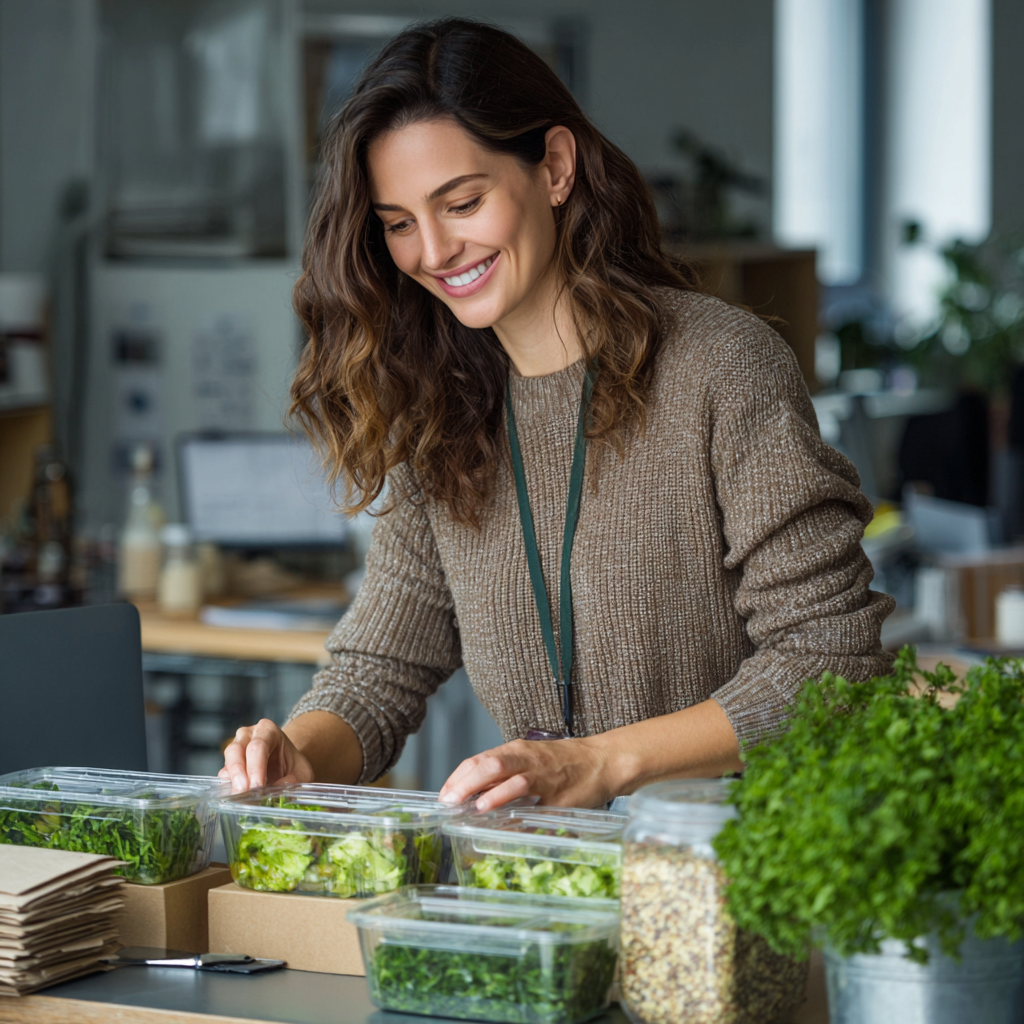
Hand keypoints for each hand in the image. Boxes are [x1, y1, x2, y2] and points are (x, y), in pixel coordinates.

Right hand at [219, 719, 314, 793]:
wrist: (286, 766)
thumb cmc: (293, 766)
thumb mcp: (302, 772)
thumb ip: (295, 779)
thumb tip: (279, 788)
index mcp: (268, 730)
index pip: (258, 745)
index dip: (256, 766)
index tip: (258, 786)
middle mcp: (248, 735)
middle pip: (237, 749)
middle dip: (239, 772)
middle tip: (243, 792)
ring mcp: (236, 747)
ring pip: (228, 760)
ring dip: (232, 778)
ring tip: (239, 796)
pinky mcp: (229, 764)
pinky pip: (224, 772)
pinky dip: (228, 784)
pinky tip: (236, 797)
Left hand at [439, 736, 615, 810]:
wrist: (601, 760)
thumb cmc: (561, 761)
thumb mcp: (529, 758)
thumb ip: (503, 772)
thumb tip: (472, 792)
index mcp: (516, 750)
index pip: (479, 759)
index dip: (458, 777)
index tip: (444, 795)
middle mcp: (528, 761)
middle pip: (492, 765)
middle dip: (467, 783)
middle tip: (450, 801)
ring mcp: (545, 779)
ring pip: (515, 781)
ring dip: (494, 795)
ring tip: (476, 808)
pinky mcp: (561, 798)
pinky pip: (540, 808)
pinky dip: (523, 816)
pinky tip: (510, 824)